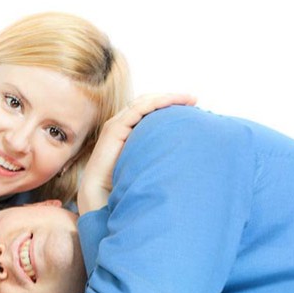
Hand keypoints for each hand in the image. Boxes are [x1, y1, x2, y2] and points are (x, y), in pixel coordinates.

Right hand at [78, 93, 196, 213]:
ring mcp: (116, 125)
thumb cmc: (122, 183)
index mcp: (126, 130)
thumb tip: (180, 153)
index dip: (168, 103)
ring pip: (144, 102)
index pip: (148, 109)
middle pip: (147, 101)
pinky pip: (137, 110)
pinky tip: (172, 103)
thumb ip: (155, 153)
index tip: (191, 106)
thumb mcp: (144, 163)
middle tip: (193, 99)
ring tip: (188, 99)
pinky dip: (156, 103)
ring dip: (167, 97)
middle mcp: (120, 124)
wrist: (100, 195)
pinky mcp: (114, 129)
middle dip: (171, 97)